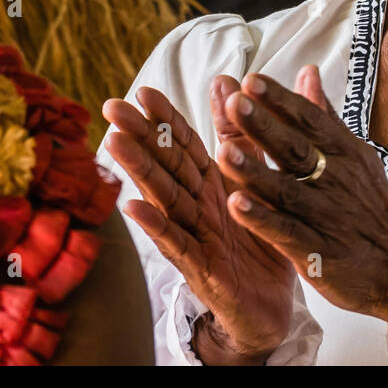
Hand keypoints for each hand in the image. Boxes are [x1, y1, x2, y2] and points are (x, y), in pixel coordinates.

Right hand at [102, 77, 296, 363]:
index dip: (166, 119)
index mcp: (213, 185)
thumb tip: (228, 83)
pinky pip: (176, 243)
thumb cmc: (260, 240)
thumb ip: (242, 137)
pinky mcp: (200, 267)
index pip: (185, 145)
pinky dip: (155, 225)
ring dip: (138, 171)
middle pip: (166, 166)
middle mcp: (197, 207)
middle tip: (113, 106)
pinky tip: (132, 206)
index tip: (144, 91)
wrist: (275, 304)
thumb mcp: (257, 182)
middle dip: (140, 135)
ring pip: (163, 198)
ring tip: (114, 142)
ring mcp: (194, 236)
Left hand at [213, 68, 387, 329]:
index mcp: (341, 152)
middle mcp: (333, 179)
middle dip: (264, 126)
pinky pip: (285, 232)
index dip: (280, 101)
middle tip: (236, 104)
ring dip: (253, 171)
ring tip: (224, 152)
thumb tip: (308, 72)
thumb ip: (324, 115)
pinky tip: (236, 205)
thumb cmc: (370, 204)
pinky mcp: (317, 251)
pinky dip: (261, 219)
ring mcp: (324, 215)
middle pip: (294, 149)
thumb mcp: (354, 153)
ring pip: (284, 190)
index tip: (251, 80)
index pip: (308, 120)